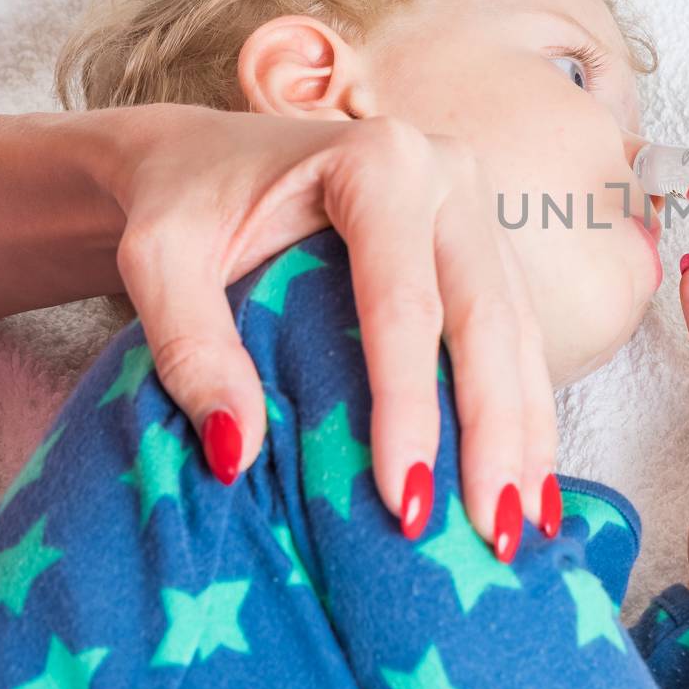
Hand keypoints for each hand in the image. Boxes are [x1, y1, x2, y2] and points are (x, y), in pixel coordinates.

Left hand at [103, 103, 555, 552]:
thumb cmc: (183, 204)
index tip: (403, 503)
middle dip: (494, 434)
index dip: (410, 408)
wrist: (207, 154)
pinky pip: (519, 330)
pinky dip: (526, 407)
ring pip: (519, 330)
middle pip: (487, 319)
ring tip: (523, 525)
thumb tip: (238, 454)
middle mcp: (447, 173)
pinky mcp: (485, 240)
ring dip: (526, 432)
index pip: (404, 305)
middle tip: (491, 533)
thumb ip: (190, 347)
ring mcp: (476, 205)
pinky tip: (530, 478)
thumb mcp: (158, 261)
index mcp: (377, 163)